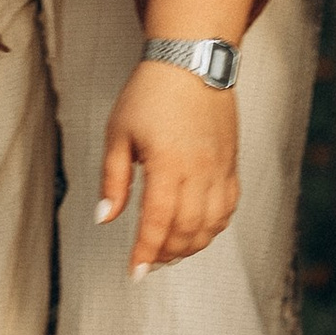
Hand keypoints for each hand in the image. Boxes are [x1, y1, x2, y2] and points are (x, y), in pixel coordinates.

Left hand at [97, 57, 240, 278]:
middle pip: (187, 230)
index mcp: (168, 164)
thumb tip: (104, 218)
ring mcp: (220, 168)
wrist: (192, 60)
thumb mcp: (118, 134)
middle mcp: (199, 170)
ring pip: (212, 224)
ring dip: (190, 246)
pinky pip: (228, 208)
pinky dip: (213, 228)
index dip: (146, 252)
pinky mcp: (231, 164)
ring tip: (169, 252)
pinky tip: (196, 231)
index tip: (134, 274)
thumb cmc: (149, 94)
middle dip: (166, 254)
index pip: (158, 222)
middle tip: (147, 263)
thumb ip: (113, 180)